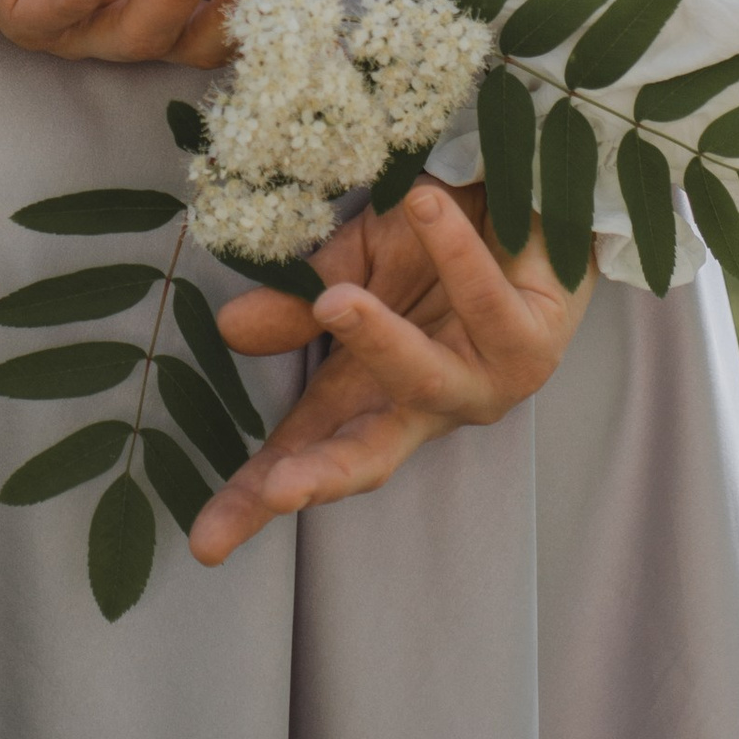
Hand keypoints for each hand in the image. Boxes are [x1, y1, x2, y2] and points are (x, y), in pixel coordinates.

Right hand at [189, 180, 595, 562]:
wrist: (523, 194)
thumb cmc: (432, 241)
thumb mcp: (351, 265)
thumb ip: (300, 303)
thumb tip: (231, 329)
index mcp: (368, 391)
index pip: (302, 450)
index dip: (254, 500)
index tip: (204, 544)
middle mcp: (426, 403)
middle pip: (368, 457)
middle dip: (321, 476)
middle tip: (276, 489)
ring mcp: (483, 381)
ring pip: (427, 380)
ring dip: (381, 343)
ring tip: (337, 302)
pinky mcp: (534, 343)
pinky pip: (487, 301)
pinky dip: (455, 254)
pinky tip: (425, 207)